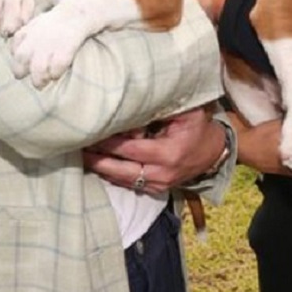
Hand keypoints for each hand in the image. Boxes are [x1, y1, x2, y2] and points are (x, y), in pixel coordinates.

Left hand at [83, 105, 227, 194]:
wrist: (213, 151)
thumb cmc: (198, 126)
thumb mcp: (187, 111)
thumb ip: (161, 108)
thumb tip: (133, 102)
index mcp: (169, 153)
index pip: (131, 149)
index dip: (110, 142)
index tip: (92, 131)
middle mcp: (163, 173)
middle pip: (121, 169)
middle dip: (97, 159)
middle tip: (77, 147)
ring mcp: (159, 184)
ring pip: (122, 179)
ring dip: (100, 168)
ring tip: (82, 155)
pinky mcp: (156, 190)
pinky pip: (128, 184)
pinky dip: (111, 175)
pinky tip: (97, 164)